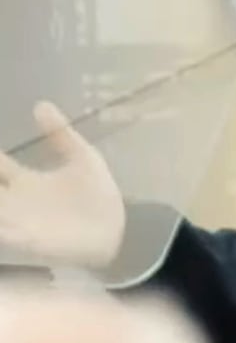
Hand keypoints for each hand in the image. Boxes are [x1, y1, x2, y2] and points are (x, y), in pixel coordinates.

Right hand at [0, 102, 125, 268]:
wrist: (116, 229)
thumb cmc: (98, 194)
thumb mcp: (82, 158)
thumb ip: (60, 134)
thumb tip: (40, 103)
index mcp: (24, 179)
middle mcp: (14, 199)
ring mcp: (16, 220)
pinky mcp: (25, 239)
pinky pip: (2, 232)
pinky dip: (0, 226)